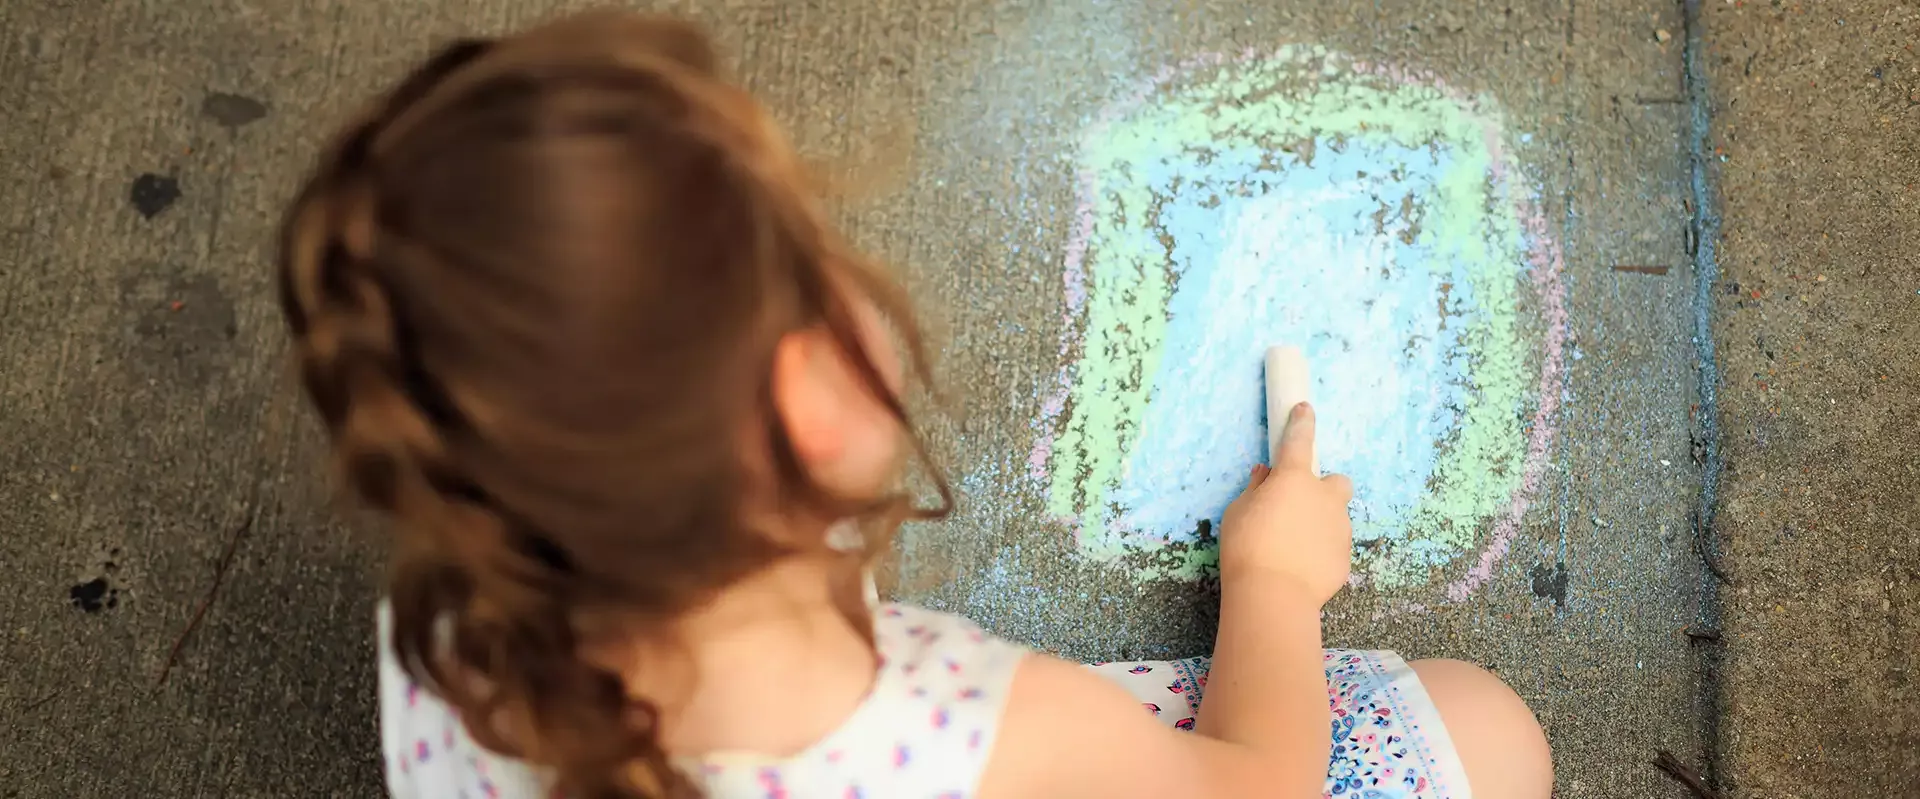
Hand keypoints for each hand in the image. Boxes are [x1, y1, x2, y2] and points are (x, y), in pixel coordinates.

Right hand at [1218, 402, 1353, 604]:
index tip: (1304, 408)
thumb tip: (1265, 477)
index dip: (1301, 422)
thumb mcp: (1237, 512)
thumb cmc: (1247, 546)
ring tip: (1293, 548)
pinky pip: (1333, 546)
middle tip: (1300, 507)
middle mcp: (1324, 498)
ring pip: (1335, 517)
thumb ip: (1255, 490)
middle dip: (1324, 490)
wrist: (1274, 595)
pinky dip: (1320, 551)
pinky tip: (1300, 568)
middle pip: (1337, 482)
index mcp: (1294, 479)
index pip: (1299, 441)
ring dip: (1319, 523)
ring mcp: (1339, 528)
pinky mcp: (1345, 557)